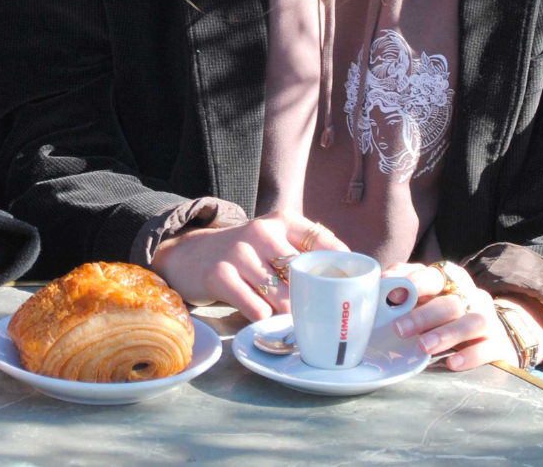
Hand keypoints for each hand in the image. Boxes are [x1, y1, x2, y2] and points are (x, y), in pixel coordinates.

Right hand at [151, 210, 348, 319]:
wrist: (190, 256)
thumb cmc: (245, 255)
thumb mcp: (274, 242)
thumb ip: (306, 255)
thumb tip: (351, 285)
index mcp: (282, 221)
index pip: (325, 243)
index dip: (342, 271)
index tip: (351, 291)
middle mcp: (262, 231)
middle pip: (305, 277)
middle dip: (314, 302)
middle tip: (319, 318)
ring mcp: (239, 252)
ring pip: (283, 297)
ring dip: (289, 315)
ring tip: (290, 320)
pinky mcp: (220, 275)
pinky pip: (257, 309)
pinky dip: (264, 319)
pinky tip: (262, 317)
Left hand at [385, 262, 542, 370]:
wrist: (494, 334)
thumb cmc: (447, 315)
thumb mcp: (428, 300)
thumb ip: (406, 294)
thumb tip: (376, 293)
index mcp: (450, 280)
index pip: (432, 275)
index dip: (412, 282)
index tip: (391, 294)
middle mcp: (472, 295)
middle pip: (449, 302)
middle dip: (422, 315)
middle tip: (399, 329)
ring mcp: (490, 319)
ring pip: (471, 322)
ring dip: (445, 334)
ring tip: (423, 347)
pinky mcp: (501, 344)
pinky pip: (489, 348)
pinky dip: (470, 355)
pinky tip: (452, 363)